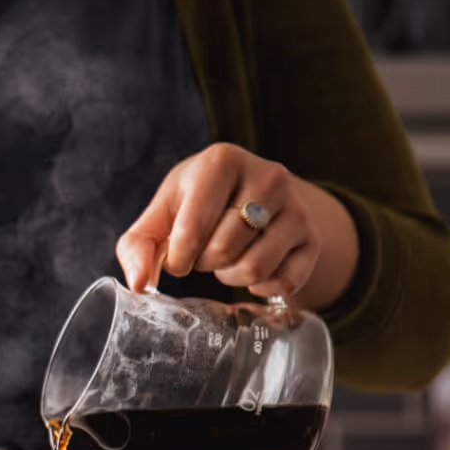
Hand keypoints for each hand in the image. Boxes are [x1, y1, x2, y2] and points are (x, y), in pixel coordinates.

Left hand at [117, 143, 357, 308]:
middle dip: (203, 264)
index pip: (193, 227)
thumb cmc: (195, 203)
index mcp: (222, 161)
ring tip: (225, 260)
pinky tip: (251, 269)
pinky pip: (285, 282)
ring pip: (254, 268)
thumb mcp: (161, 214)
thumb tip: (138, 283)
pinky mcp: (312, 237)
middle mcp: (267, 176)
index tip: (176, 257)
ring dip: (229, 277)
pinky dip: (261, 288)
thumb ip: (137, 246)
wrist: (247, 194)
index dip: (178, 257)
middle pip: (223, 250)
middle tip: (203, 253)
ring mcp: (296, 206)